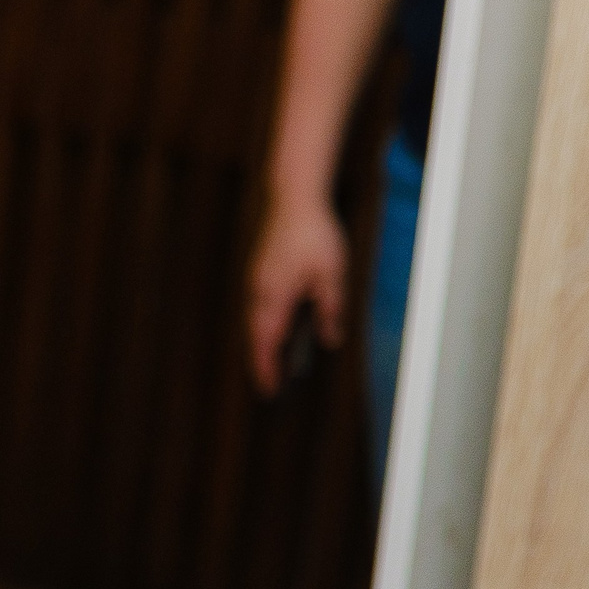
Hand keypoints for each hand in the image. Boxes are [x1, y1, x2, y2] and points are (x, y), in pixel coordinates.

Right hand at [247, 194, 348, 394]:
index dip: (267, 369)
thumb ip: (330, 309)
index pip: (267, 343)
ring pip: (255, 322)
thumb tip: (330, 339)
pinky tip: (277, 326)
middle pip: (256, 336)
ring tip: (275, 359)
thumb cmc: (314, 234)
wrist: (293, 199)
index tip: (269, 390)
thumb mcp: (332, 274)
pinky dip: (265, 324)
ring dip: (263, 343)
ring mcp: (256, 282)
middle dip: (262, 361)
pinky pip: (258, 307)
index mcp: (275, 297)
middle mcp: (259, 293)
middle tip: (271, 383)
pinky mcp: (260, 272)